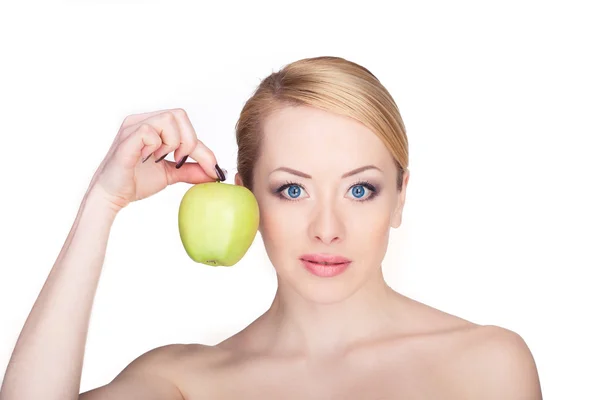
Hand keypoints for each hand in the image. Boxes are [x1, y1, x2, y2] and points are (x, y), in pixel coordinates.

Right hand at [87, 108, 224, 211]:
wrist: (112, 196)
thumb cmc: (136, 181)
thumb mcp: (171, 174)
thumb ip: (191, 170)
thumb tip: (215, 172)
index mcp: (154, 125)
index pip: (186, 126)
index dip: (203, 149)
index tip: (213, 169)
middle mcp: (142, 120)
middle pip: (180, 114)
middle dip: (189, 141)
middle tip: (180, 161)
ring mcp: (132, 127)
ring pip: (168, 119)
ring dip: (173, 143)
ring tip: (162, 159)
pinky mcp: (126, 140)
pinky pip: (148, 130)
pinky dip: (156, 146)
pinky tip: (149, 159)